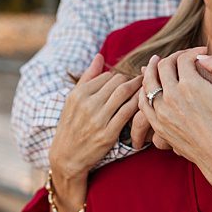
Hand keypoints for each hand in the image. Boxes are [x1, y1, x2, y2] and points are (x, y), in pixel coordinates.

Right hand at [48, 53, 142, 180]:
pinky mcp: (108, 133)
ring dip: (138, 89)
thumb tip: (100, 55)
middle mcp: (87, 104)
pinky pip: (128, 112)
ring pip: (125, 94)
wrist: (66, 156)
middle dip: (131, 81)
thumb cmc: (71, 125)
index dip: (119, 78)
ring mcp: (98, 119)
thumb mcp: (73, 100)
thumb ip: (87, 77)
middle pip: (118, 82)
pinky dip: (138, 104)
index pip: (107, 76)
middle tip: (141, 84)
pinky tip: (144, 104)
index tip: (126, 82)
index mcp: (78, 94)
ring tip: (145, 89)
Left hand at [139, 50, 211, 180]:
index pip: (183, 58)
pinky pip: (144, 102)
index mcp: (190, 85)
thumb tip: (201, 58)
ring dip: (152, 69)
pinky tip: (150, 86)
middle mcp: (171, 96)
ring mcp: (161, 112)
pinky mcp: (158, 125)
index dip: (192, 52)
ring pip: (148, 82)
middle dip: (173, 57)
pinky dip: (144, 90)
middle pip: (163, 66)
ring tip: (156, 62)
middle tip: (180, 57)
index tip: (200, 54)